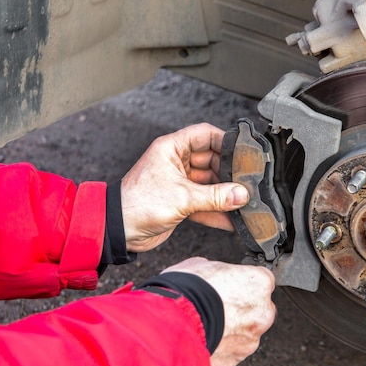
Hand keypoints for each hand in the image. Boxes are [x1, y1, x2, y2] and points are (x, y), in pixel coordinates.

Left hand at [120, 123, 249, 251]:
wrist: (119, 231)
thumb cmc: (138, 205)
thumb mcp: (182, 197)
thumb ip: (215, 196)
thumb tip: (241, 194)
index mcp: (171, 148)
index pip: (205, 134)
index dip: (225, 141)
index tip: (244, 152)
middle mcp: (176, 162)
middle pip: (212, 159)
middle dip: (229, 172)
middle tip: (247, 182)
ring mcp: (179, 182)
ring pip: (210, 182)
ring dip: (225, 194)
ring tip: (244, 202)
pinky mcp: (180, 201)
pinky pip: (204, 202)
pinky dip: (217, 210)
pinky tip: (233, 219)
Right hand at [162, 257, 275, 365]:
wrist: (172, 323)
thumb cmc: (187, 291)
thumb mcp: (201, 264)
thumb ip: (218, 271)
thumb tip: (211, 273)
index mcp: (259, 283)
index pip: (261, 279)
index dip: (243, 282)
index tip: (231, 285)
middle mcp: (262, 312)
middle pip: (258, 308)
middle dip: (241, 307)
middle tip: (218, 305)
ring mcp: (251, 338)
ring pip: (246, 332)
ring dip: (231, 328)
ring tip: (207, 323)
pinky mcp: (235, 358)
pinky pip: (230, 350)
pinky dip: (220, 346)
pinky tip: (203, 337)